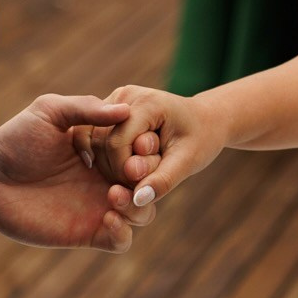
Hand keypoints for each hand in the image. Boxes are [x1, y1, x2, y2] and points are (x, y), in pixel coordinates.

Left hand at [0, 93, 155, 251]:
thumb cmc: (15, 141)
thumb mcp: (49, 112)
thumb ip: (86, 109)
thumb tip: (125, 109)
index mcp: (103, 150)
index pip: (142, 152)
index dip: (148, 150)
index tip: (140, 146)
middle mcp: (105, 178)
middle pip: (149, 184)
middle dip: (149, 180)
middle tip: (131, 174)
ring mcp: (98, 206)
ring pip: (142, 212)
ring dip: (138, 206)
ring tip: (114, 195)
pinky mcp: (86, 232)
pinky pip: (121, 241)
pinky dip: (123, 232)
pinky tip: (107, 215)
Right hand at [92, 84, 230, 206]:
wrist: (203, 120)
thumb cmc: (200, 139)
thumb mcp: (187, 162)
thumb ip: (162, 181)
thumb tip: (137, 201)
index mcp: (146, 103)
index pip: (116, 144)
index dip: (124, 172)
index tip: (142, 184)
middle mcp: (125, 96)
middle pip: (101, 142)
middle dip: (116, 169)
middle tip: (141, 180)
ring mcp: (114, 99)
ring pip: (94, 140)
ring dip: (108, 164)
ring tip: (136, 172)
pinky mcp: (108, 107)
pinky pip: (93, 136)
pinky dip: (103, 156)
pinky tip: (121, 167)